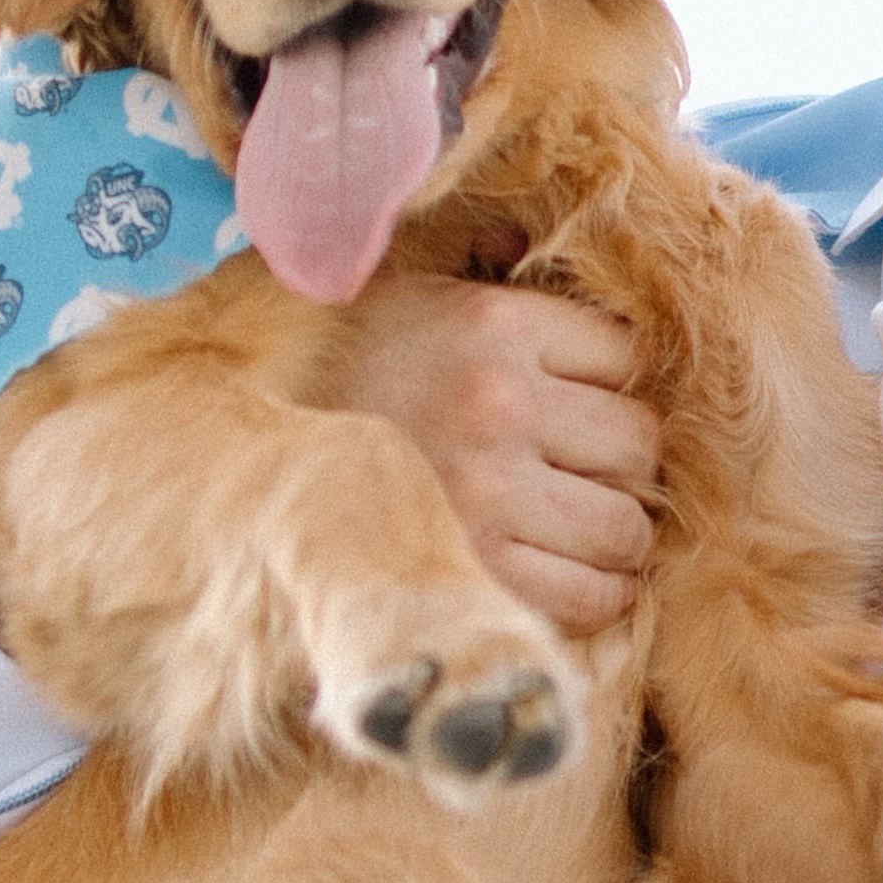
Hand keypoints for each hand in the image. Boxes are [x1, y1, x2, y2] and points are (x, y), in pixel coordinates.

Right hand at [326, 274, 660, 636]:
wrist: (244, 457)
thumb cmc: (346, 374)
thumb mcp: (419, 297)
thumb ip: (502, 287)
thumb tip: (584, 296)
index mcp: (492, 325)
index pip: (630, 357)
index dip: (615, 384)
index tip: (582, 402)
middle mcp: (498, 404)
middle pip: (639, 445)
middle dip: (620, 462)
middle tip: (581, 469)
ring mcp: (488, 494)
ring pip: (625, 526)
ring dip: (611, 532)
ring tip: (572, 523)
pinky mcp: (474, 571)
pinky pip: (590, 596)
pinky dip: (593, 591)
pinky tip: (564, 572)